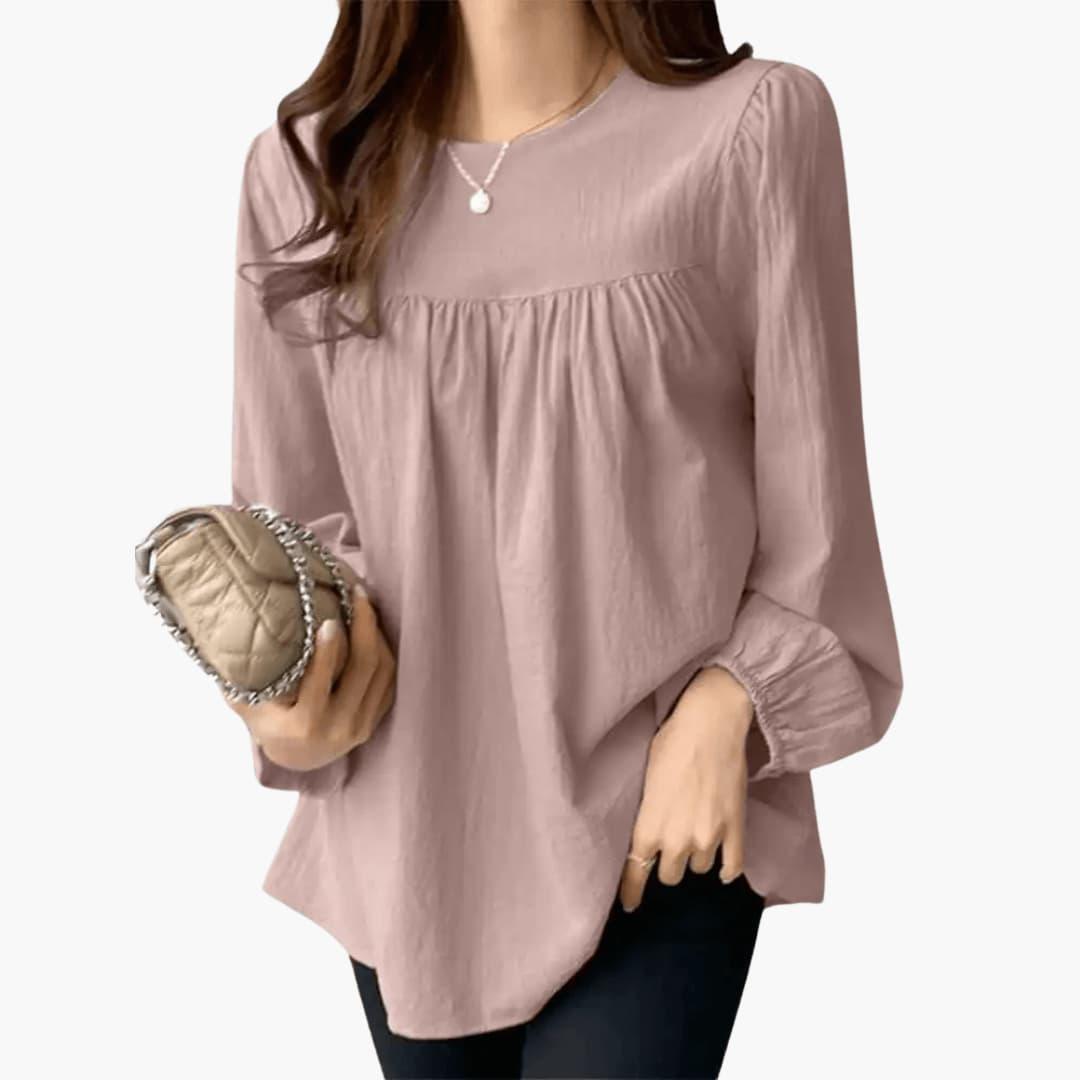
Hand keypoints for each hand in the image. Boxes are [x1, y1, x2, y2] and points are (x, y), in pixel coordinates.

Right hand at [223, 585, 395, 771]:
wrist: (296, 759)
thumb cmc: (267, 723)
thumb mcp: (247, 704)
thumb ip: (239, 677)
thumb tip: (219, 633)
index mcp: (304, 726)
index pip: (322, 683)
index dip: (329, 650)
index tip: (329, 619)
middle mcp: (338, 729)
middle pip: (363, 669)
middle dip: (365, 626)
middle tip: (357, 594)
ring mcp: (361, 727)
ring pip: (382, 672)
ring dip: (378, 634)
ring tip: (365, 604)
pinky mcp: (376, 722)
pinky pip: (390, 681)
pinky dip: (385, 652)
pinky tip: (374, 628)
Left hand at [619, 666, 752, 912]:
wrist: (710, 725)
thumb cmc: (671, 743)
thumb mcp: (645, 780)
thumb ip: (647, 814)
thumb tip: (647, 831)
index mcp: (648, 827)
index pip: (636, 873)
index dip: (632, 892)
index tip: (630, 904)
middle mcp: (677, 840)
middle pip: (670, 875)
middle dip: (668, 862)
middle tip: (670, 844)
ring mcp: (709, 838)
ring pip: (700, 868)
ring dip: (696, 856)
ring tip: (696, 832)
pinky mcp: (735, 830)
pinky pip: (732, 867)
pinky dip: (727, 869)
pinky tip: (723, 866)